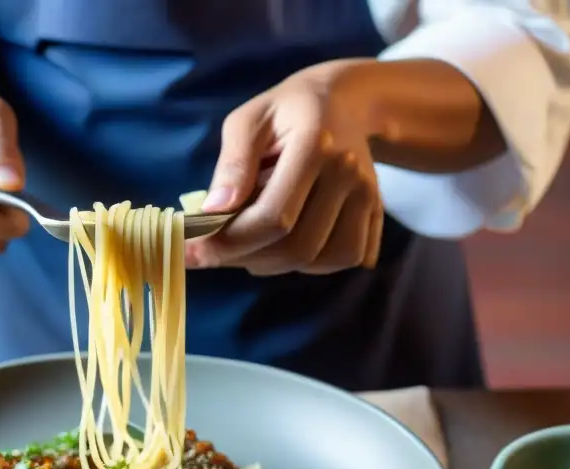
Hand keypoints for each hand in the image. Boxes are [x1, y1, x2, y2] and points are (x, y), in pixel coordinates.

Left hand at [187, 60, 383, 275]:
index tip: (194, 251)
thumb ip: (232, 165)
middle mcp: (348, 173)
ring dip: (277, 265)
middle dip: (247, 259)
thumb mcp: (248, 120)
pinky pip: (347, 257)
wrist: (344, 102)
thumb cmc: (286, 110)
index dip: (230, 243)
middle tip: (213, 253)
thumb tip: (211, 212)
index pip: (274, 217)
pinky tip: (284, 244)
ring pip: (322, 260)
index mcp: (315, 144)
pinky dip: (311, 264)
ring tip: (250, 245)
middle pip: (298, 247)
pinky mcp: (375, 211)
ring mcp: (367, 195)